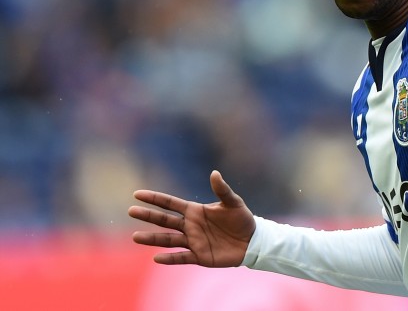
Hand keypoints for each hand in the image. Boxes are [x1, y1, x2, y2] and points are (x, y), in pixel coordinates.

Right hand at [128, 170, 255, 266]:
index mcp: (195, 211)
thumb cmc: (242, 219)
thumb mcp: (234, 203)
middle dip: (148, 215)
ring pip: (168, 240)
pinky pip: (181, 257)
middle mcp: (190, 226)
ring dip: (152, 239)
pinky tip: (156, 257)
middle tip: (131, 211)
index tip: (137, 194)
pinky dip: (169, 258)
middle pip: (164, 220)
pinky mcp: (199, 256)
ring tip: (136, 237)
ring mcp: (193, 241)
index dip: (155, 198)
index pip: (170, 203)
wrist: (252, 241)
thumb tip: (214, 173)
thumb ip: (223, 190)